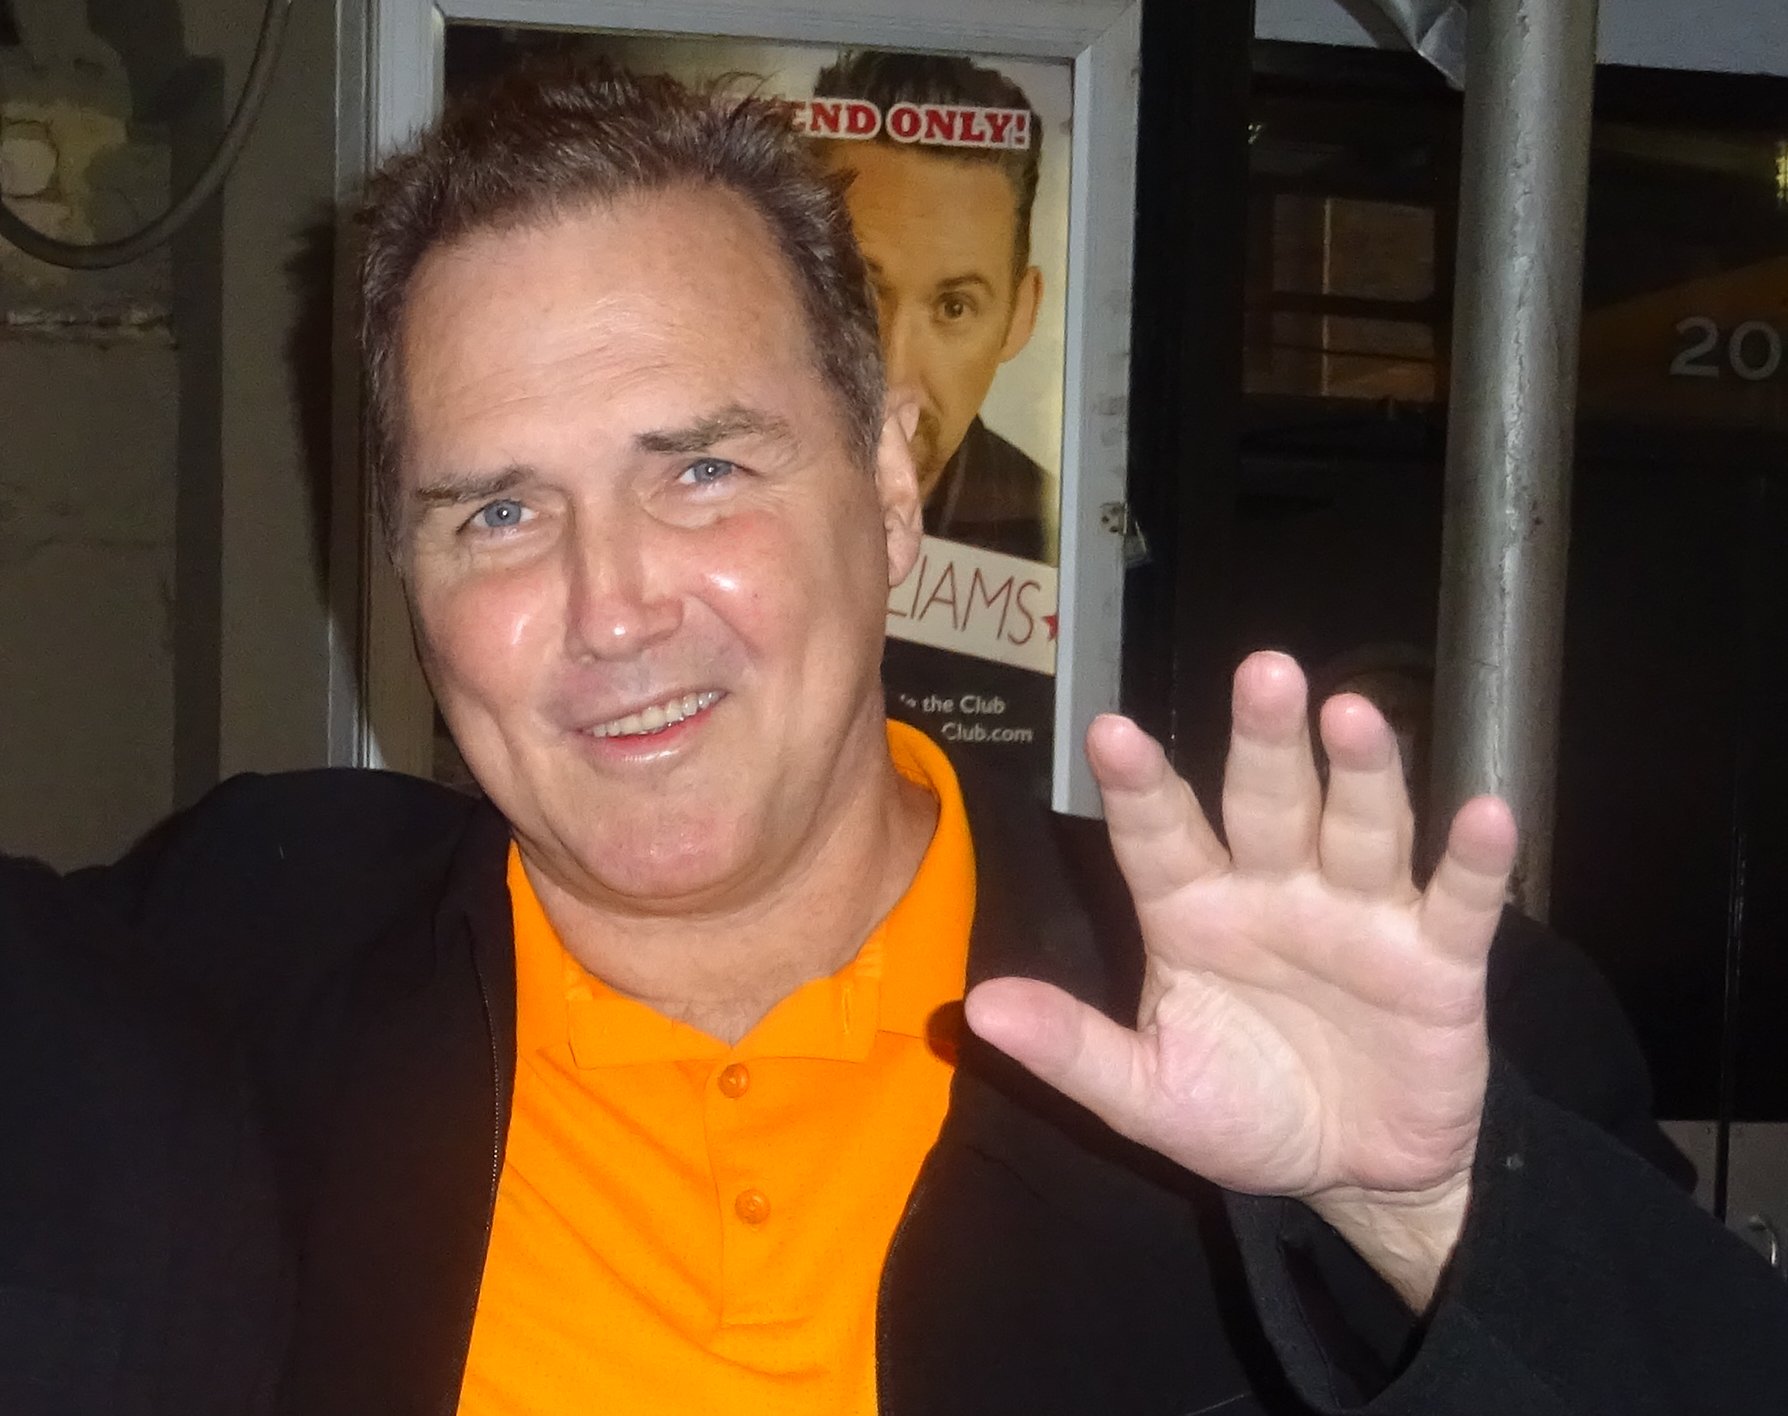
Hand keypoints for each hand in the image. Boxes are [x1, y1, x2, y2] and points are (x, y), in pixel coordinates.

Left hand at [964, 651, 1516, 1307]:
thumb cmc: (1245, 1111)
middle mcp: (1274, 892)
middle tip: (1264, 671)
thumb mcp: (1148, 1094)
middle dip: (1264, 740)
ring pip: (1359, 827)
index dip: (1138, 787)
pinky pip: (1456, 902)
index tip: (1108, 732)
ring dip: (1363, 772)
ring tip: (1354, 714)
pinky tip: (1483, 813)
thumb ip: (1073, 1051)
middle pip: (1267, 802)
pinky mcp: (1438, 959)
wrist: (1357, 1174)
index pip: (1159, 836)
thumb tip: (977, 1009)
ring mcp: (1360, 916)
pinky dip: (1473, 860)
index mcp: (1193, 912)